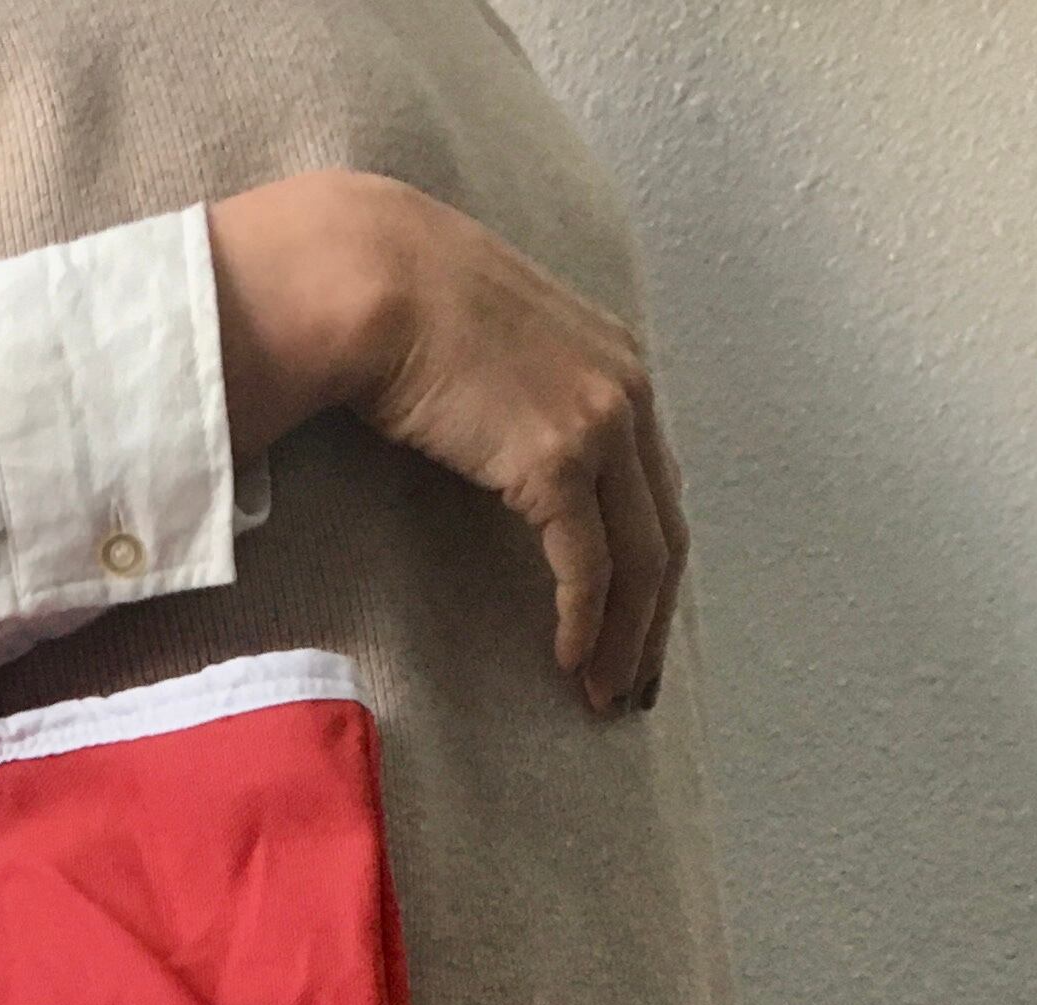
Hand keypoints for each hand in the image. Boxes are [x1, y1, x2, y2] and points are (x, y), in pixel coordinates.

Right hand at [206, 169, 688, 717]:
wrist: (371, 278)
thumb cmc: (402, 307)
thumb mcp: (490, 348)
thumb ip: (519, 395)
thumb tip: (497, 445)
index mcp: (617, 364)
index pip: (655, 488)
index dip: (652, 568)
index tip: (635, 624)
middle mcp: (626, 393)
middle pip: (665, 533)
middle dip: (653, 621)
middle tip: (634, 685)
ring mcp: (599, 424)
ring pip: (642, 560)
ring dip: (626, 638)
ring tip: (605, 694)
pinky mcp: (558, 459)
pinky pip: (590, 565)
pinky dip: (586, 621)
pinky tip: (571, 660)